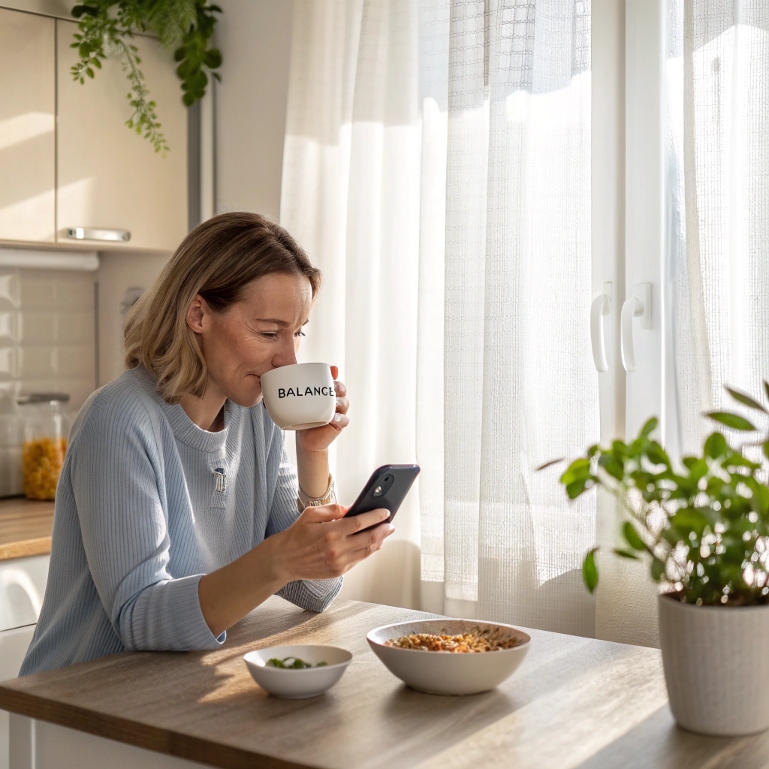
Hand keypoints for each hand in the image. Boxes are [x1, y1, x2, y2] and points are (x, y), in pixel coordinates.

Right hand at [267, 504, 393, 581]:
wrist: (284, 560)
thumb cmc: (296, 535)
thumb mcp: (311, 514)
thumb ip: (333, 509)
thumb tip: (352, 508)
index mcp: (331, 532)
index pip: (361, 523)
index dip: (376, 517)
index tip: (385, 512)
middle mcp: (337, 549)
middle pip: (369, 539)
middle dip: (383, 530)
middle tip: (390, 523)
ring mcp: (339, 562)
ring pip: (367, 551)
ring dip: (379, 541)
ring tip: (385, 532)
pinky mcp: (338, 571)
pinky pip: (358, 560)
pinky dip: (368, 551)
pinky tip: (372, 544)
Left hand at [297, 365, 348, 453]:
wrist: (305, 439)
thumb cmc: (302, 418)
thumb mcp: (297, 403)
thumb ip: (291, 389)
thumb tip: (277, 370)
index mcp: (326, 393)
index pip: (332, 380)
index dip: (333, 374)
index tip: (332, 371)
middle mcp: (335, 401)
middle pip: (341, 389)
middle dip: (338, 386)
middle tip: (330, 387)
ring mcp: (338, 412)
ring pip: (344, 402)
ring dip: (339, 401)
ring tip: (332, 402)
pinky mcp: (339, 425)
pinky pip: (344, 420)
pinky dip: (339, 418)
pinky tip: (332, 418)